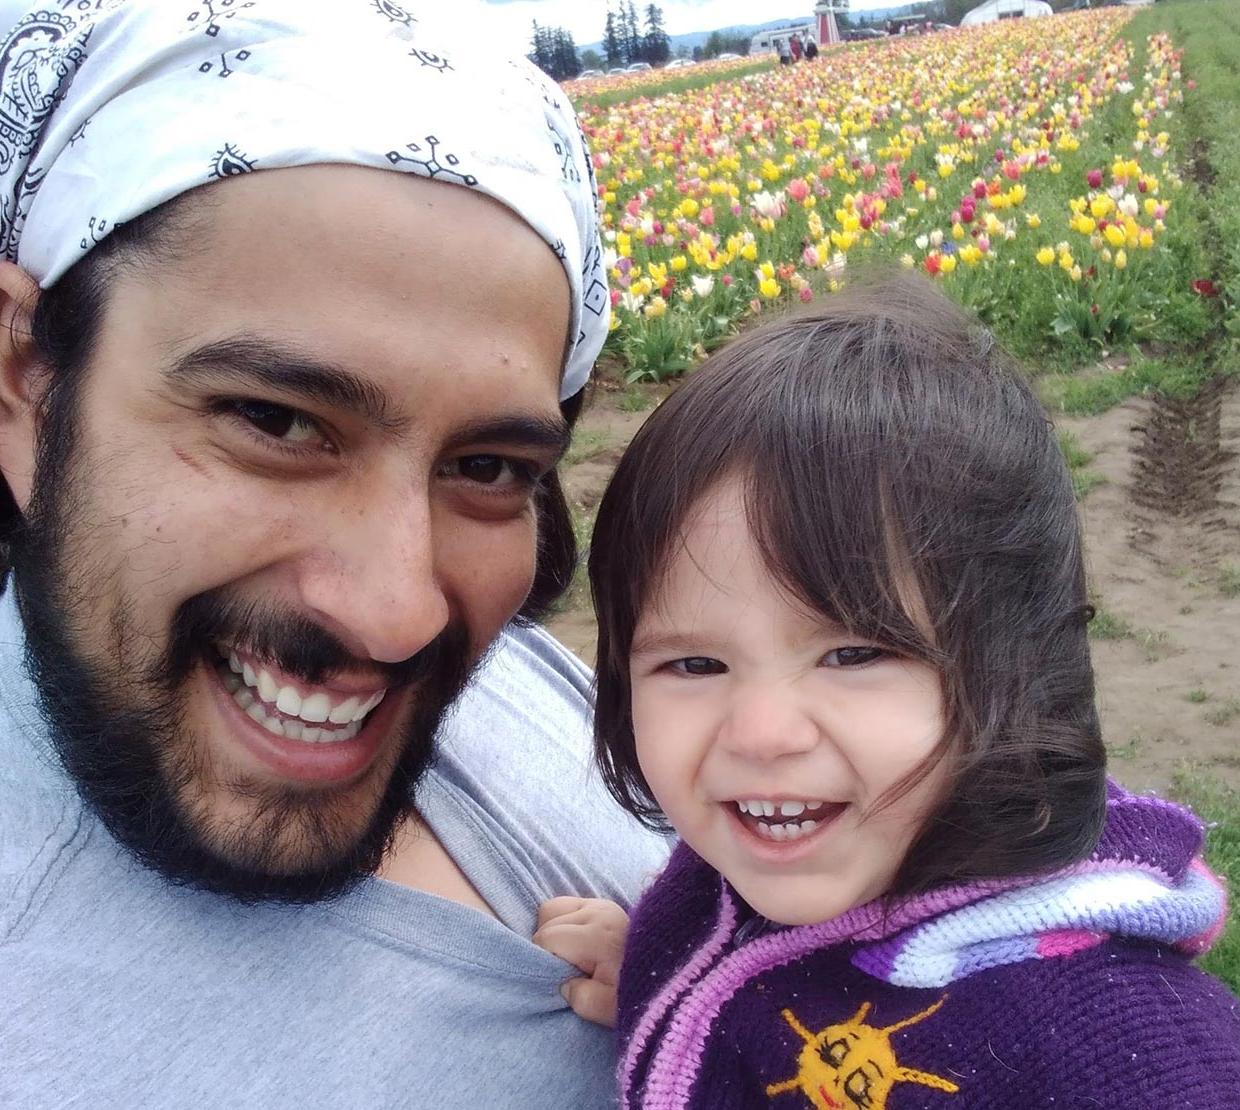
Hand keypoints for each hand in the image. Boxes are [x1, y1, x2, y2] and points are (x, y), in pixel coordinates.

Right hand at [533, 896, 629, 1028]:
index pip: (547, 939)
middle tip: (568, 973)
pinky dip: (562, 923)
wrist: (671, 976)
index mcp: (596, 936)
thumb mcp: (610, 1009)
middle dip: (548, 949)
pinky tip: (576, 944)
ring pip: (553, 910)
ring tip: (570, 957)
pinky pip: (567, 906)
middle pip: (547, 923)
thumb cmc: (640, 993)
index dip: (546, 963)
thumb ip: (580, 998)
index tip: (564, 981)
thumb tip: (562, 983)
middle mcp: (597, 911)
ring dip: (552, 933)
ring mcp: (601, 904)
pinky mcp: (604, 903)